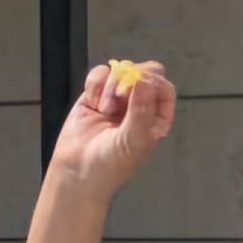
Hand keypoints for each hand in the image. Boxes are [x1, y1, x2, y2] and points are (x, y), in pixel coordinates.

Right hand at [52, 61, 175, 192]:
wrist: (78, 170)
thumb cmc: (112, 163)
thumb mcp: (133, 140)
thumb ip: (141, 111)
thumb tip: (145, 81)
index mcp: (156, 118)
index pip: (164, 88)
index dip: (154, 81)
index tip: (140, 84)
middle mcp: (140, 105)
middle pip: (145, 73)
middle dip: (133, 77)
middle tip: (121, 92)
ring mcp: (117, 98)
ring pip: (120, 72)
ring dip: (111, 87)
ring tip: (104, 110)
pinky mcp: (95, 94)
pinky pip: (99, 74)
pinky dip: (95, 85)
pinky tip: (93, 103)